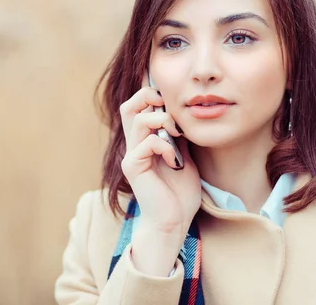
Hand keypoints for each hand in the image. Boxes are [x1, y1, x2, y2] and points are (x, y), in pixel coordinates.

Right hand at [119, 72, 201, 239]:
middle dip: (150, 97)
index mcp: (144, 140)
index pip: (138, 106)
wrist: (174, 221)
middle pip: (128, 105)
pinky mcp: (133, 167)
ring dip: (164, 121)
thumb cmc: (180, 192)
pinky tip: (175, 161)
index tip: (176, 104)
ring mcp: (132, 155)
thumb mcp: (184, 155)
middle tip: (170, 109)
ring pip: (140, 119)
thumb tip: (187, 113)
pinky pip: (148, 142)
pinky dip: (166, 146)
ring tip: (178, 136)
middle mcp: (134, 144)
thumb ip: (179, 135)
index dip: (152, 95)